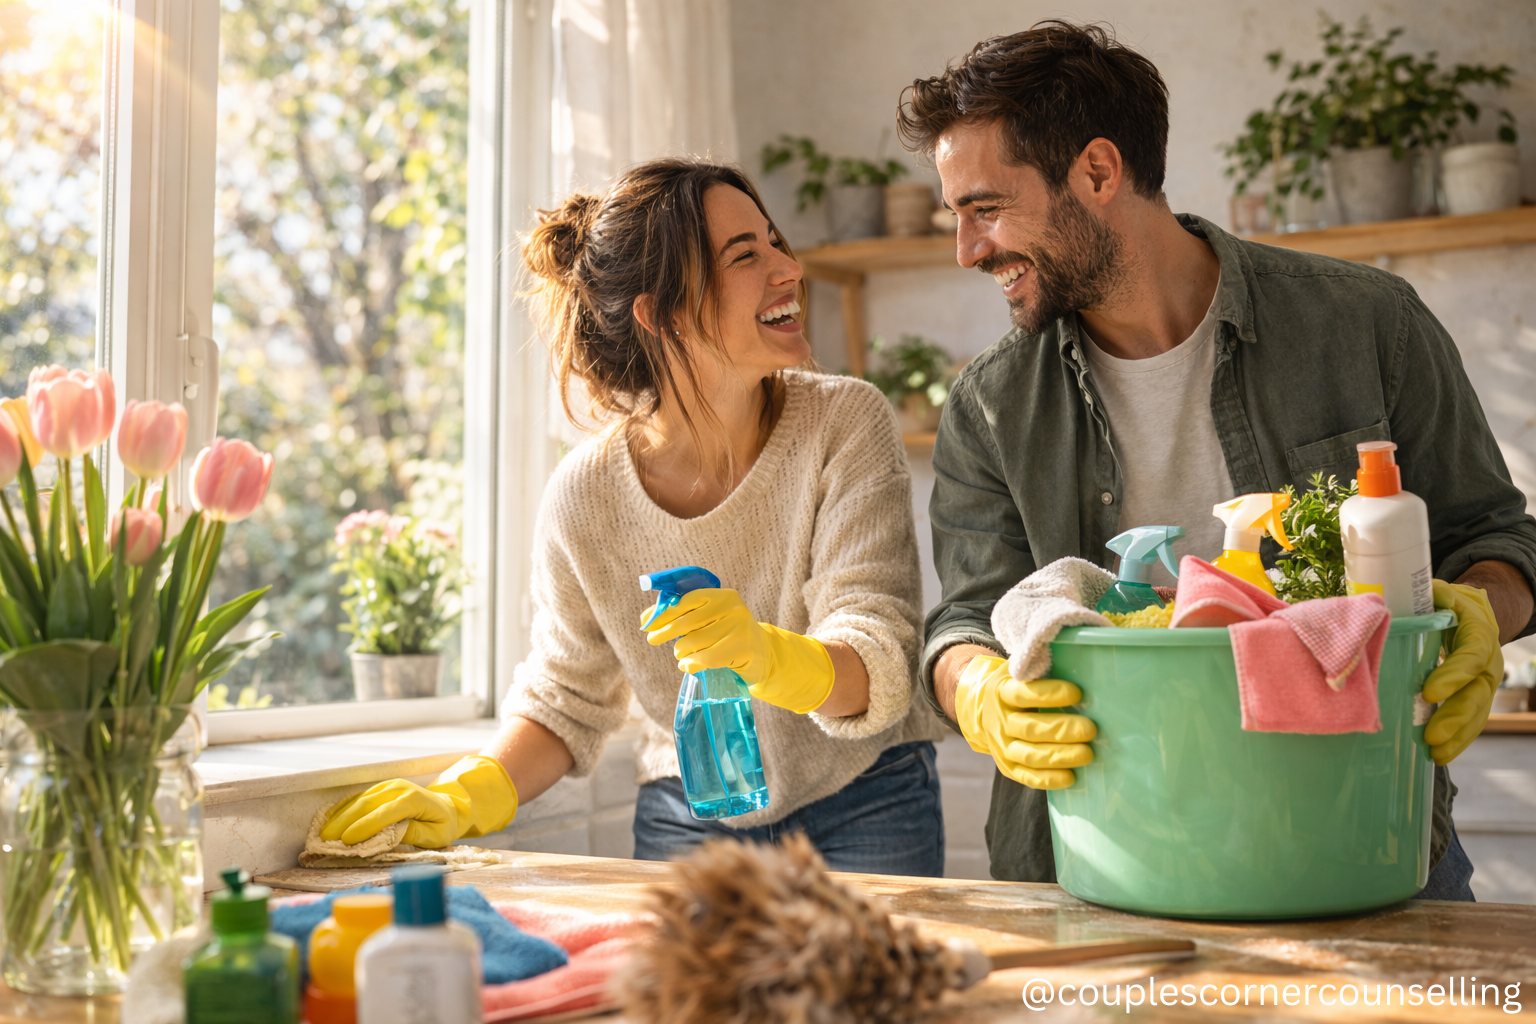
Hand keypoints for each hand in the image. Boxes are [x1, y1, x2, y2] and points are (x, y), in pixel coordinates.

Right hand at [321, 755, 517, 847]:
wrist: (448, 806)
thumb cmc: (442, 825)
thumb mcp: (435, 836)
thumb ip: (413, 834)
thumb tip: (388, 835)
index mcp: (414, 800)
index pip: (385, 813)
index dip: (365, 827)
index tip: (347, 841)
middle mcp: (399, 788)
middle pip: (367, 804)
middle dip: (345, 823)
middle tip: (327, 841)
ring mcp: (388, 786)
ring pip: (358, 799)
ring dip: (339, 816)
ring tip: (323, 834)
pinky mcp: (380, 789)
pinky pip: (358, 797)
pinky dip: (342, 808)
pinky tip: (329, 819)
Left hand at [642, 588, 834, 713]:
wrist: (761, 654)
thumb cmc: (726, 634)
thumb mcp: (708, 619)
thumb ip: (681, 615)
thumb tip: (645, 618)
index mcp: (722, 595)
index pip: (686, 601)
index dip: (663, 612)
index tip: (646, 623)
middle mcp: (733, 608)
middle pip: (686, 623)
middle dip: (664, 632)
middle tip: (652, 639)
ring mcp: (739, 628)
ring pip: (694, 643)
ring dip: (681, 652)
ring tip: (682, 655)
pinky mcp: (742, 648)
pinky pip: (705, 659)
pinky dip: (691, 664)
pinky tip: (687, 666)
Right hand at [952, 655, 1095, 788]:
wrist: (985, 709)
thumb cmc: (1019, 687)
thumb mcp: (1022, 671)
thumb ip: (1042, 669)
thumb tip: (1083, 661)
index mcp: (1001, 691)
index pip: (1024, 694)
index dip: (1050, 695)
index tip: (1077, 693)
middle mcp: (998, 720)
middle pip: (1030, 728)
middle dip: (1062, 730)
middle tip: (1091, 729)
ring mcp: (1000, 745)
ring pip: (1029, 755)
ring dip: (1060, 756)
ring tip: (1087, 754)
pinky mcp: (1006, 766)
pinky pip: (1026, 776)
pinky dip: (1048, 779)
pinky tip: (1070, 777)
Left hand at [1423, 580, 1502, 764]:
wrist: (1470, 610)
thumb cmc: (1444, 601)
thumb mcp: (1437, 591)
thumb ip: (1419, 597)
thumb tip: (1379, 603)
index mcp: (1478, 632)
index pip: (1471, 656)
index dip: (1454, 675)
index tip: (1430, 692)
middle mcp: (1488, 661)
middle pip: (1478, 693)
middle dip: (1455, 716)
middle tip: (1431, 736)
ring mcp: (1484, 682)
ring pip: (1477, 712)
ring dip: (1458, 736)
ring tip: (1435, 754)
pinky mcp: (1474, 696)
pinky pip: (1470, 720)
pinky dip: (1457, 739)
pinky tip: (1438, 755)